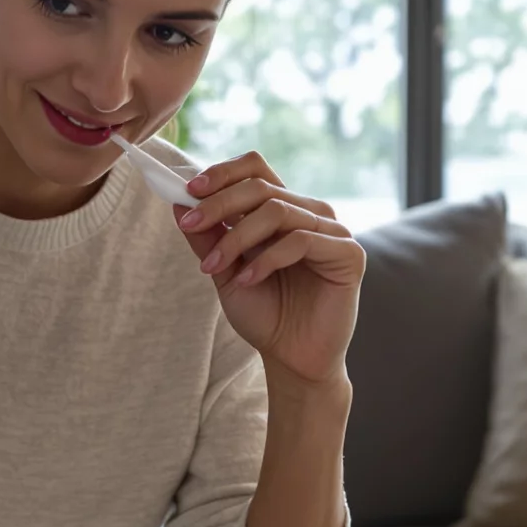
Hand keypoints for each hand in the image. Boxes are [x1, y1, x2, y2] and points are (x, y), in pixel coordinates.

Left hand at [175, 152, 364, 386]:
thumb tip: (178, 203)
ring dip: (238, 237)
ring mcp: (331, 231)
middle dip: (219, 204)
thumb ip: (207, 238)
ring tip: (215, 266)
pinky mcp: (348, 254)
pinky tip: (247, 280)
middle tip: (190, 224)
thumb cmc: (264, 314)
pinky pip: (301, 241)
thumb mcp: (224, 271)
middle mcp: (308, 213)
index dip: (222, 173)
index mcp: (282, 210)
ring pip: (277, 211)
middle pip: (261, 187)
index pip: (255, 169)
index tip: (189, 191)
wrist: (291, 357)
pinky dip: (266, 259)